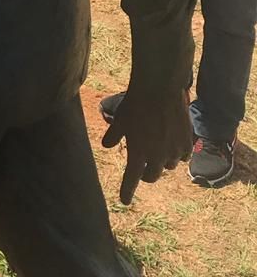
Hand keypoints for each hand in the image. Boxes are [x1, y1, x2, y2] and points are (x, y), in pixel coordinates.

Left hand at [101, 84, 192, 203]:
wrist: (159, 90)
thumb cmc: (135, 104)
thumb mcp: (120, 120)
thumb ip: (113, 135)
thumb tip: (105, 145)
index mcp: (137, 153)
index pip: (131, 179)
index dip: (127, 191)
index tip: (124, 201)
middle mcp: (157, 157)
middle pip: (152, 176)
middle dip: (146, 174)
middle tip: (142, 166)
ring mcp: (174, 152)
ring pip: (168, 166)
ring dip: (161, 162)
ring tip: (156, 147)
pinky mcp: (187, 144)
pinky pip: (182, 157)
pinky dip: (176, 154)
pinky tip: (172, 144)